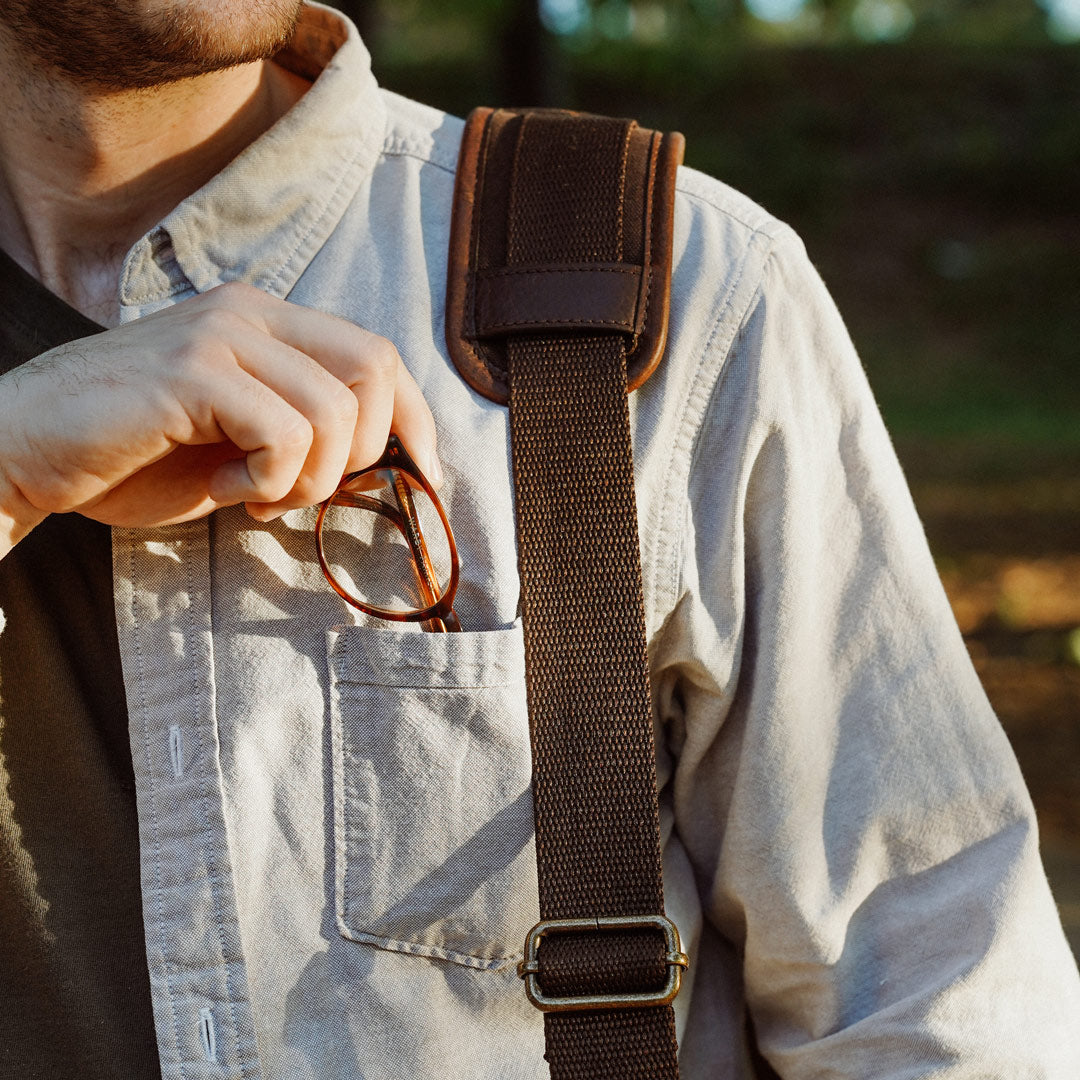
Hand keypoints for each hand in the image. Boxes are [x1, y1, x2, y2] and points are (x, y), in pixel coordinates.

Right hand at [0, 283, 438, 552]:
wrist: (24, 452)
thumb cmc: (135, 455)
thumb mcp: (240, 442)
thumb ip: (303, 435)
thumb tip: (384, 465)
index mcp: (267, 322)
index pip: (378, 355)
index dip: (416, 421)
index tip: (426, 477)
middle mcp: (249, 312)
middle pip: (374, 368)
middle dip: (364, 452)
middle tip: (304, 490)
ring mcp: (218, 335)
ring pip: (334, 409)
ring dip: (310, 478)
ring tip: (252, 493)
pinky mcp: (190, 371)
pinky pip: (284, 432)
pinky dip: (269, 479)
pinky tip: (222, 489)